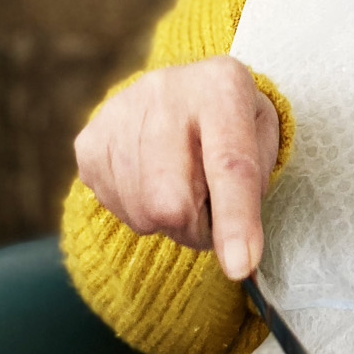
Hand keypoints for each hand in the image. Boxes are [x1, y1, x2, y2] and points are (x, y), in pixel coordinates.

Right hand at [74, 55, 280, 280]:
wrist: (187, 88)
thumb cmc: (234, 121)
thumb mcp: (263, 138)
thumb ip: (253, 188)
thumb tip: (236, 253)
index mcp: (222, 86)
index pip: (229, 164)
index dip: (235, 220)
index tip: (240, 267)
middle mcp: (166, 91)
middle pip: (172, 200)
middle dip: (196, 228)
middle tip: (209, 214)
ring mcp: (120, 113)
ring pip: (142, 212)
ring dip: (169, 221)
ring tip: (182, 186)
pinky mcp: (89, 140)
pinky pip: (116, 208)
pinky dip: (140, 209)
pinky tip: (152, 178)